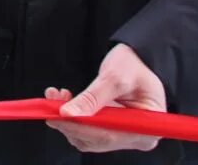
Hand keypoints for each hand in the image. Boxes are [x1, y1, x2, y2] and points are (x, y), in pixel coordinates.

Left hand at [46, 44, 164, 153]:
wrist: (137, 59)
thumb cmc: (134, 65)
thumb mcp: (115, 76)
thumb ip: (93, 96)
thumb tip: (67, 114)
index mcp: (147, 128)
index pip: (109, 136)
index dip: (82, 127)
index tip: (60, 115)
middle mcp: (136, 137)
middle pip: (96, 139)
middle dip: (70, 121)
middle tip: (50, 103)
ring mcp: (122, 135)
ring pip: (87, 136)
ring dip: (67, 119)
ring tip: (55, 96)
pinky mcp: (109, 130)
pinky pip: (86, 130)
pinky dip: (71, 117)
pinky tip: (63, 100)